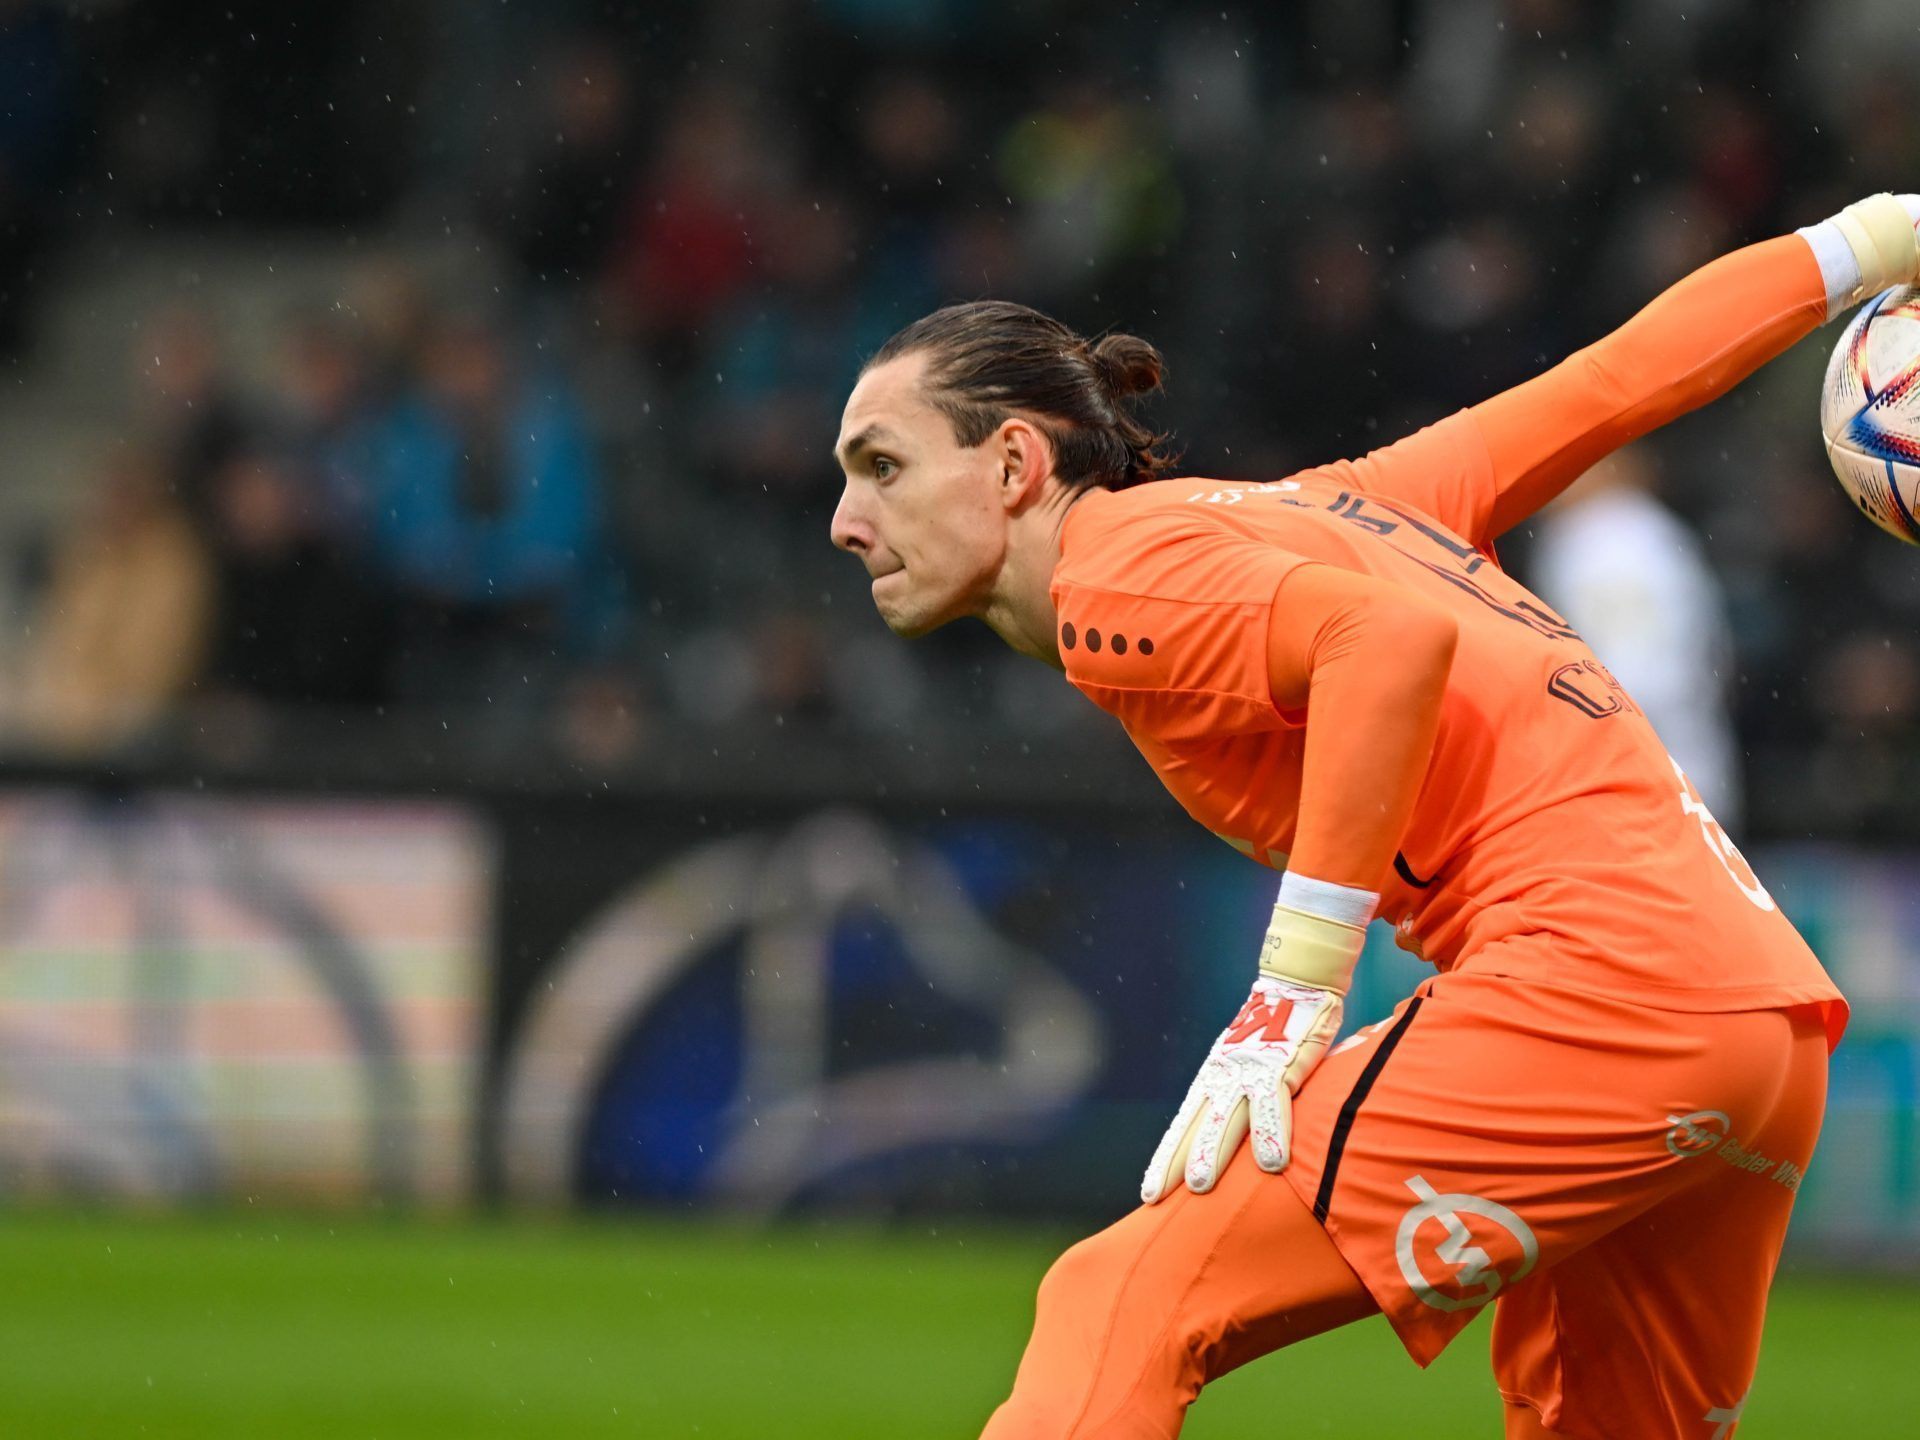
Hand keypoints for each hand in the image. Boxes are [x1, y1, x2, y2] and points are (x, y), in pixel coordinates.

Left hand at [1140, 974, 1343, 1203]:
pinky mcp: (1280, 1064)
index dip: (1167, 1157)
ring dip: (1212, 1152)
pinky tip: (1271, 1163)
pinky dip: (1272, 1133)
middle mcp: (1223, 1077)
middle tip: (1157, 1197)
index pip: (1184, 1124)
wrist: (1295, 980)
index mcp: (1214, 1078)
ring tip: (1199, 1186)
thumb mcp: (1250, 1064)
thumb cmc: (1276, 1028)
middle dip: (1175, 1162)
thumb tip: (1246, 1139)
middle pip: (1194, 1126)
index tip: (1150, 1193)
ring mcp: (1249, 1071)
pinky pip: (1275, 1104)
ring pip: (1226, 1117)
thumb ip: (1245, 1096)